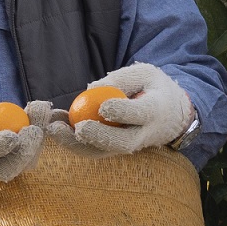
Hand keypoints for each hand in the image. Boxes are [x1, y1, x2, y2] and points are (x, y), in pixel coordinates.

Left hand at [66, 62, 195, 154]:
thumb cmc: (154, 89)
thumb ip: (120, 79)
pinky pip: (95, 151)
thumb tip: (90, 89)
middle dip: (99, 137)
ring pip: (104, 152)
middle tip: (79, 127)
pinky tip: (58, 130)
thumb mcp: (144, 74)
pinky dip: (74, 143)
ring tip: (55, 129)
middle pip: (122, 142)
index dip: (122, 112)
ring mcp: (131, 146)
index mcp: (156, 110)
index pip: (140, 114)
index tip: (103, 107)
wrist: (171, 115)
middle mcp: (145, 134)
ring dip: (78, 144)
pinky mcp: (116, 150)